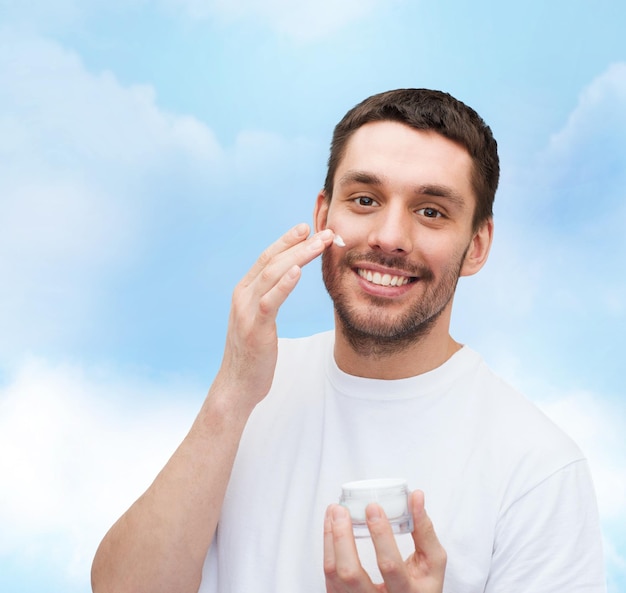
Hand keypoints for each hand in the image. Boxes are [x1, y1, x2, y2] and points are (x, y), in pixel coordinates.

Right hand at [213, 223, 334, 413]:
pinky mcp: (254, 328)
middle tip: (325, 231)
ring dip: (299, 256)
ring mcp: (246, 311)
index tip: (307, 227)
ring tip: (321, 243)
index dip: (287, 240)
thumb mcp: (258, 319)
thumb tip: (286, 279)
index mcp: (244, 291)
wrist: (236, 385)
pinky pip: (270, 301)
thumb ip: (268, 298)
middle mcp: (242, 295)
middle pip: (272, 260)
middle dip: (300, 243)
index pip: (267, 257)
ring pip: (273, 274)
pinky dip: (284, 284)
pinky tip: (298, 271)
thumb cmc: (253, 353)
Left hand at [324, 490, 446, 592]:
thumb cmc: (421, 585)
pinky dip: (327, 548)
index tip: (373, 507)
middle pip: (350, 573)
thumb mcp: (432, 563)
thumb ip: (424, 530)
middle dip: (342, 537)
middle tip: (341, 509)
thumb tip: (416, 496)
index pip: (389, 565)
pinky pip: (329, 577)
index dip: (380, 535)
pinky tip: (331, 528)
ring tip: (333, 512)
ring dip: (330, 538)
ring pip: (334, 574)